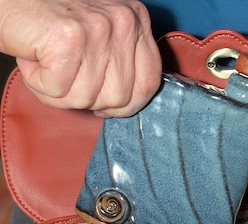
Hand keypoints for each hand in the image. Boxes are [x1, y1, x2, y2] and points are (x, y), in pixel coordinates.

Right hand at [0, 0, 161, 116]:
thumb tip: (125, 104)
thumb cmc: (53, 25)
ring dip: (59, 92)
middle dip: (88, 99)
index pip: (149, 83)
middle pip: (119, 98)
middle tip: (66, 78)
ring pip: (86, 98)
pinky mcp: (69, 38)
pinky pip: (58, 91)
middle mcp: (124, 22)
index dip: (128, 105)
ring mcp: (99, 28)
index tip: (105, 104)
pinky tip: (36, 58)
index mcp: (137, 22)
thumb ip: (121, 68)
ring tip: (48, 64)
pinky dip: (40, 84)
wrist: (13, 1)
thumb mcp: (101, 41)